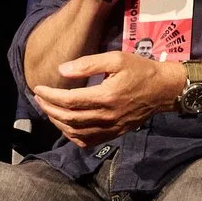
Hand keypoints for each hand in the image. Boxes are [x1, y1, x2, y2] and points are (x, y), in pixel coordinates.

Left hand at [31, 50, 179, 146]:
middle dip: (48, 108)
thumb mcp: (116, 59)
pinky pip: (87, 141)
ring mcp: (110, 128)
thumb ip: (88, 64)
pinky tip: (65, 125)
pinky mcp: (114, 134)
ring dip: (57, 122)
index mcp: (106, 96)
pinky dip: (71, 135)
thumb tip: (62, 70)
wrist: (164, 90)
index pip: (69, 100)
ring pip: (75, 132)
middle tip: (39, 97)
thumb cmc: (140, 70)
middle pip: (68, 118)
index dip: (50, 96)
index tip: (38, 88)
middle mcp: (107, 116)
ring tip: (48, 109)